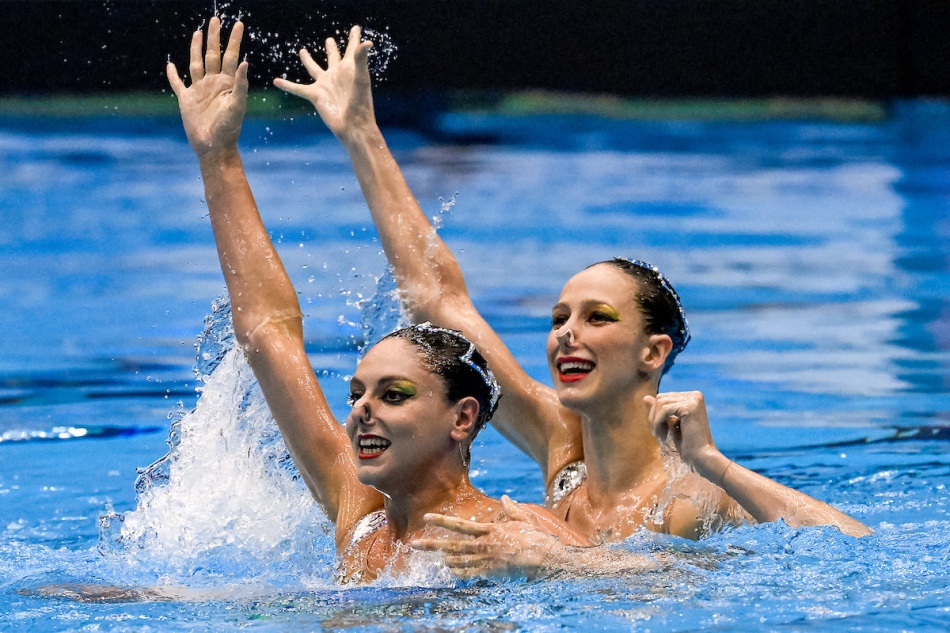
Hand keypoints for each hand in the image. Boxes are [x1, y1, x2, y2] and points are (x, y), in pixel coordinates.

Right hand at [167, 17, 248, 156]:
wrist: (214, 146)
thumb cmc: (229, 128)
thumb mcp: (237, 106)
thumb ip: (240, 85)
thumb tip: (245, 62)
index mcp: (227, 83)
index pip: (231, 56)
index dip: (234, 40)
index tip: (239, 24)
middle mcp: (213, 83)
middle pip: (213, 54)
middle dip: (214, 37)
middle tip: (215, 19)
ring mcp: (199, 90)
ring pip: (197, 63)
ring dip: (196, 48)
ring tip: (198, 33)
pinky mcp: (186, 100)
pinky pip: (178, 84)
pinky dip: (173, 75)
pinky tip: (170, 65)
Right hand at [273, 26, 374, 139]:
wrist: (353, 125)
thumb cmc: (361, 103)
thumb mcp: (361, 78)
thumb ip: (361, 58)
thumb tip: (367, 43)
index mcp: (350, 68)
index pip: (352, 49)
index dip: (354, 38)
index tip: (355, 28)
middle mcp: (337, 75)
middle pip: (333, 57)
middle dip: (332, 48)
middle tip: (330, 40)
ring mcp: (325, 84)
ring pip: (314, 68)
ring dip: (308, 60)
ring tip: (302, 51)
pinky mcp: (315, 95)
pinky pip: (298, 88)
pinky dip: (287, 85)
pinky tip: (276, 81)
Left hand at [411, 496, 564, 579]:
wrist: (543, 556)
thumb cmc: (536, 537)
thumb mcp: (524, 518)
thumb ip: (512, 509)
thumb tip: (506, 498)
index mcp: (489, 529)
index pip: (459, 525)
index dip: (441, 520)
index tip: (427, 517)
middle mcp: (483, 544)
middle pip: (452, 545)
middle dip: (432, 544)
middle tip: (415, 544)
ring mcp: (485, 559)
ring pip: (459, 561)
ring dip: (446, 560)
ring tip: (438, 559)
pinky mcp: (491, 572)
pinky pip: (470, 574)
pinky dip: (460, 572)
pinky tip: (452, 571)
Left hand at [645, 391, 720, 471]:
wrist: (701, 457)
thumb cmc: (687, 444)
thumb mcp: (669, 425)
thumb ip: (659, 411)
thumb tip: (645, 397)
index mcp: (692, 397)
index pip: (663, 398)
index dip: (656, 414)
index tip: (658, 430)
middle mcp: (695, 395)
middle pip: (661, 398)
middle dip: (654, 417)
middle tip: (657, 434)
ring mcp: (694, 399)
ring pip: (661, 402)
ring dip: (655, 421)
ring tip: (660, 436)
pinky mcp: (690, 406)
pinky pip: (664, 409)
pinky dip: (658, 422)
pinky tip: (662, 435)